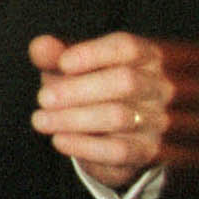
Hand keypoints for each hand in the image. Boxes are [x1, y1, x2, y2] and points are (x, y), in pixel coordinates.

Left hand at [29, 32, 198, 187]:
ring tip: (40, 120)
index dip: (93, 53)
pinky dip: (84, 145)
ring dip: (72, 119)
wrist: (106, 134)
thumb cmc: (87, 88)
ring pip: (118, 117)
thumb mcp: (69, 68)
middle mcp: (159, 87)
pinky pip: (118, 150)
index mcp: (145, 57)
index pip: (127, 47)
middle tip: (43, 98)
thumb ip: (54, 55)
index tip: (62, 63)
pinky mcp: (147, 151)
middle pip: (126, 81)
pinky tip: (59, 140)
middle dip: (78, 89)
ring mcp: (157, 120)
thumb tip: (40, 47)